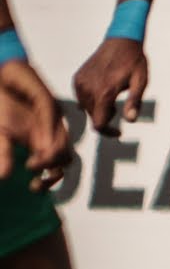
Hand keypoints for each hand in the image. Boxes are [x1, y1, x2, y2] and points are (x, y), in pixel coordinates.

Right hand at [0, 58, 73, 190]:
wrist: (0, 82)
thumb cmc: (1, 109)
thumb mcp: (0, 135)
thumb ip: (3, 154)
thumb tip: (3, 177)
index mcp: (39, 144)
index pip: (55, 167)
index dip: (49, 179)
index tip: (34, 186)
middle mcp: (49, 134)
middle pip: (64, 158)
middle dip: (53, 172)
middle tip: (34, 173)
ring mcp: (51, 119)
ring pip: (63, 142)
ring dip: (52, 155)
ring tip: (33, 162)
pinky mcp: (46, 101)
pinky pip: (52, 117)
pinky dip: (47, 131)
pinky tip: (37, 142)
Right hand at [73, 37, 148, 136]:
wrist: (121, 40)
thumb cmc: (135, 61)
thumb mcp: (141, 81)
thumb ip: (134, 102)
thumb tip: (130, 120)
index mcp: (104, 92)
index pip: (99, 124)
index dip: (108, 132)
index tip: (118, 133)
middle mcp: (88, 89)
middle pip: (93, 117)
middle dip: (106, 117)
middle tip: (119, 105)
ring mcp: (80, 83)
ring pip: (86, 108)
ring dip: (98, 108)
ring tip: (112, 93)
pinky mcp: (77, 78)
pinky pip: (81, 97)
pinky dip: (91, 99)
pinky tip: (103, 88)